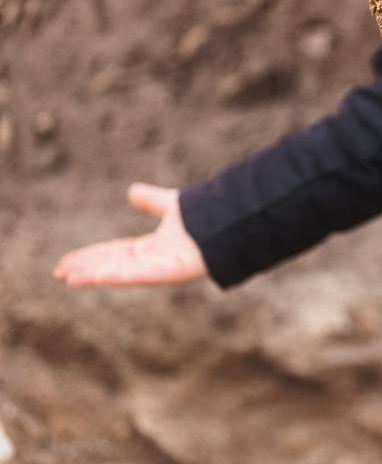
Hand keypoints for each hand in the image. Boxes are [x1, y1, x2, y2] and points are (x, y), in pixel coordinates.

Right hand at [53, 183, 207, 286]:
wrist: (233, 222)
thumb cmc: (208, 217)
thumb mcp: (171, 205)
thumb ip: (152, 201)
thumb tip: (131, 191)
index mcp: (154, 247)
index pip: (114, 253)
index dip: (91, 257)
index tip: (66, 263)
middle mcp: (156, 260)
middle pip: (114, 265)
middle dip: (88, 269)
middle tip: (59, 275)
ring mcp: (165, 267)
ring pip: (124, 273)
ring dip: (97, 275)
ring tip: (70, 279)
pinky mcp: (176, 271)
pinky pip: (145, 275)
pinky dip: (122, 275)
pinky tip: (99, 276)